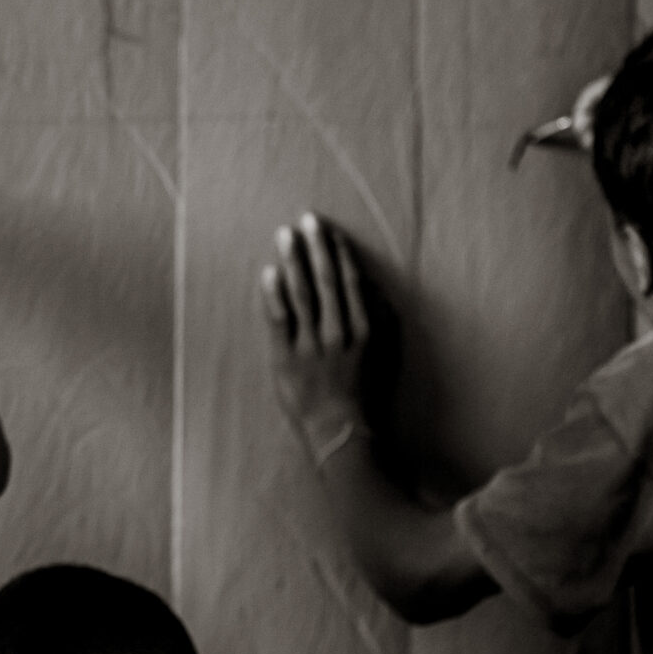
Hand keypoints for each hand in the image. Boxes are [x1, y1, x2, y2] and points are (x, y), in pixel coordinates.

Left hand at [261, 214, 372, 454]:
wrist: (342, 433)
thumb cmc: (364, 396)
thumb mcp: (384, 355)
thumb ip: (379, 319)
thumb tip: (371, 287)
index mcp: (363, 329)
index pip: (350, 281)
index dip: (339, 253)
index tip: (330, 231)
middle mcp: (338, 331)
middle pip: (326, 280)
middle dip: (315, 247)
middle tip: (306, 220)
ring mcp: (311, 345)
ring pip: (302, 294)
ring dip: (293, 261)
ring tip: (285, 235)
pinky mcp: (287, 359)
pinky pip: (280, 320)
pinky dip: (274, 294)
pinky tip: (269, 271)